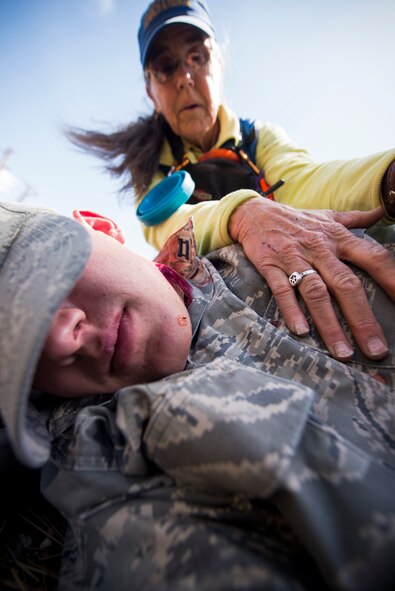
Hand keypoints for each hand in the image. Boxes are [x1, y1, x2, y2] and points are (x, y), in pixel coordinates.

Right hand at [229, 199, 393, 359]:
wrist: (254, 212)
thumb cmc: (296, 220)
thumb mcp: (329, 216)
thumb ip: (357, 219)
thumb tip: (385, 211)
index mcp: (339, 238)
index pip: (373, 258)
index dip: (391, 280)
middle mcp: (319, 249)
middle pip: (346, 285)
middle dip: (362, 319)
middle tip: (376, 350)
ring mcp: (294, 258)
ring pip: (316, 293)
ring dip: (330, 324)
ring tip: (343, 352)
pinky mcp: (270, 265)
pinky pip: (282, 290)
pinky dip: (292, 311)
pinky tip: (302, 332)